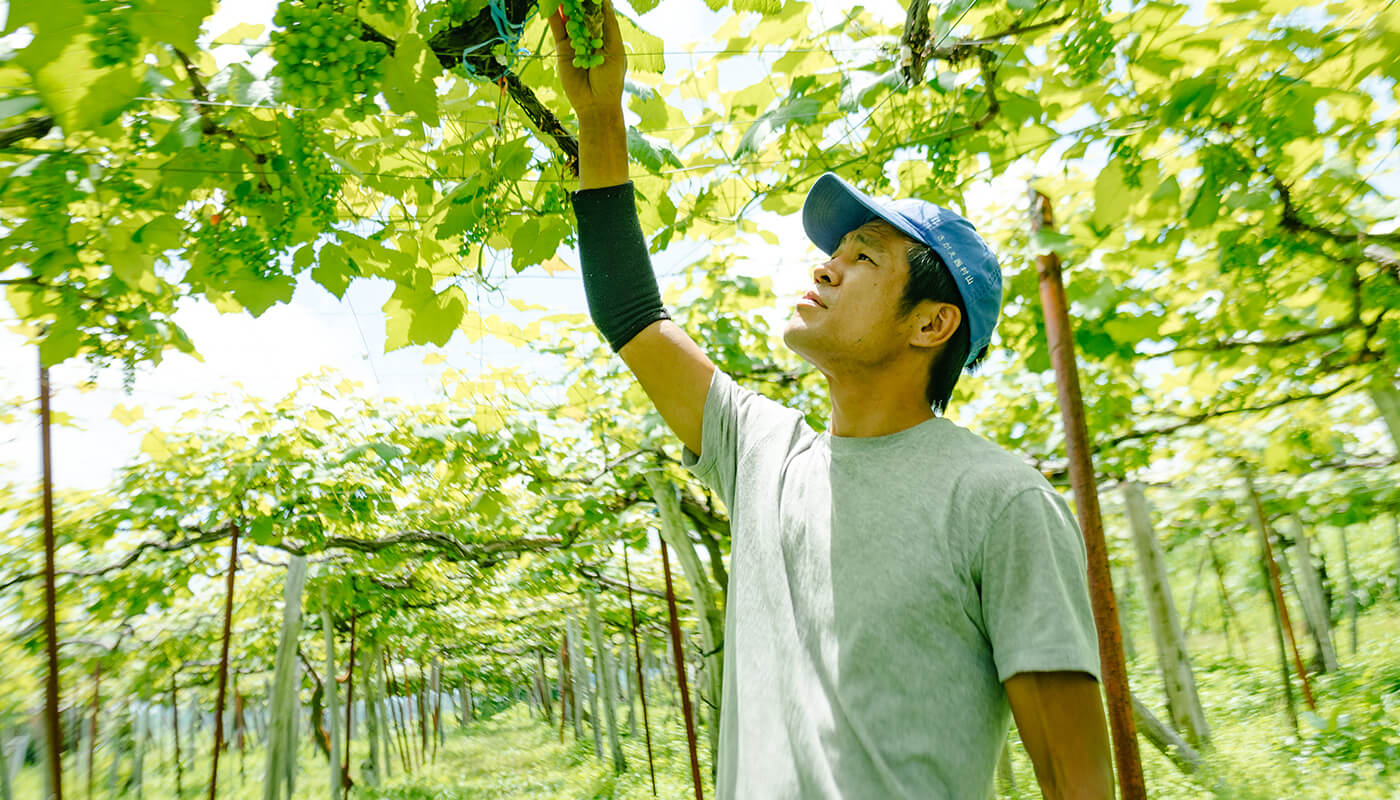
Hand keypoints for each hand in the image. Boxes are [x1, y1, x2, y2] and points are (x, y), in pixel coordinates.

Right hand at [547, 0, 626, 122]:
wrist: (595, 104)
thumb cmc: (611, 79)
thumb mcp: (615, 49)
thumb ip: (609, 25)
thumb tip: (605, 1)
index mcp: (606, 34)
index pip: (598, 11)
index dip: (593, 0)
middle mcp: (589, 35)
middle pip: (581, 11)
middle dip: (577, 0)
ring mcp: (575, 40)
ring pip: (568, 16)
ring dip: (563, 3)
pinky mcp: (562, 47)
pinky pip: (557, 28)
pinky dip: (552, 15)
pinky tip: (549, 4)